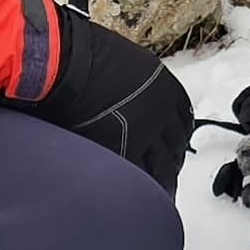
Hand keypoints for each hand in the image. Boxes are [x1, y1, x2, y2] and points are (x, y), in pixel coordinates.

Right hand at [31, 0, 193, 190]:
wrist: (66, 60)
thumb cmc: (85, 53)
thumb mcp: (127, 64)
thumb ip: (139, 86)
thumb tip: (135, 99)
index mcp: (165, 88)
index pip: (183, 121)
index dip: (177, 138)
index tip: (175, 148)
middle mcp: (162, 111)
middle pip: (175, 147)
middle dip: (172, 163)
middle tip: (169, 177)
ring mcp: (144, 132)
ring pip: (161, 165)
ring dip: (161, 180)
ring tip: (157, 195)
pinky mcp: (122, 149)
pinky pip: (136, 174)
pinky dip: (136, 185)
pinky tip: (134, 194)